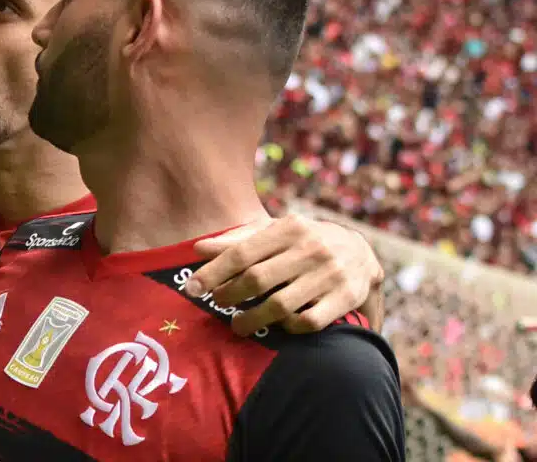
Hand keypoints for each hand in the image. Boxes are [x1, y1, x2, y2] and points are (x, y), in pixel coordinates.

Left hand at [188, 214, 383, 336]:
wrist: (363, 253)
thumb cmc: (304, 243)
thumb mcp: (275, 233)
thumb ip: (238, 241)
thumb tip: (198, 249)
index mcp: (289, 228)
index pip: (242, 252)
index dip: (213, 272)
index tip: (191, 288)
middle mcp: (311, 249)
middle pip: (257, 279)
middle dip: (229, 295)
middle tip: (215, 303)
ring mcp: (330, 274)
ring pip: (280, 305)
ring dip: (252, 319)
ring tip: (238, 325)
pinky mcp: (346, 298)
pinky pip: (309, 322)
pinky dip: (288, 328)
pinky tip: (278, 327)